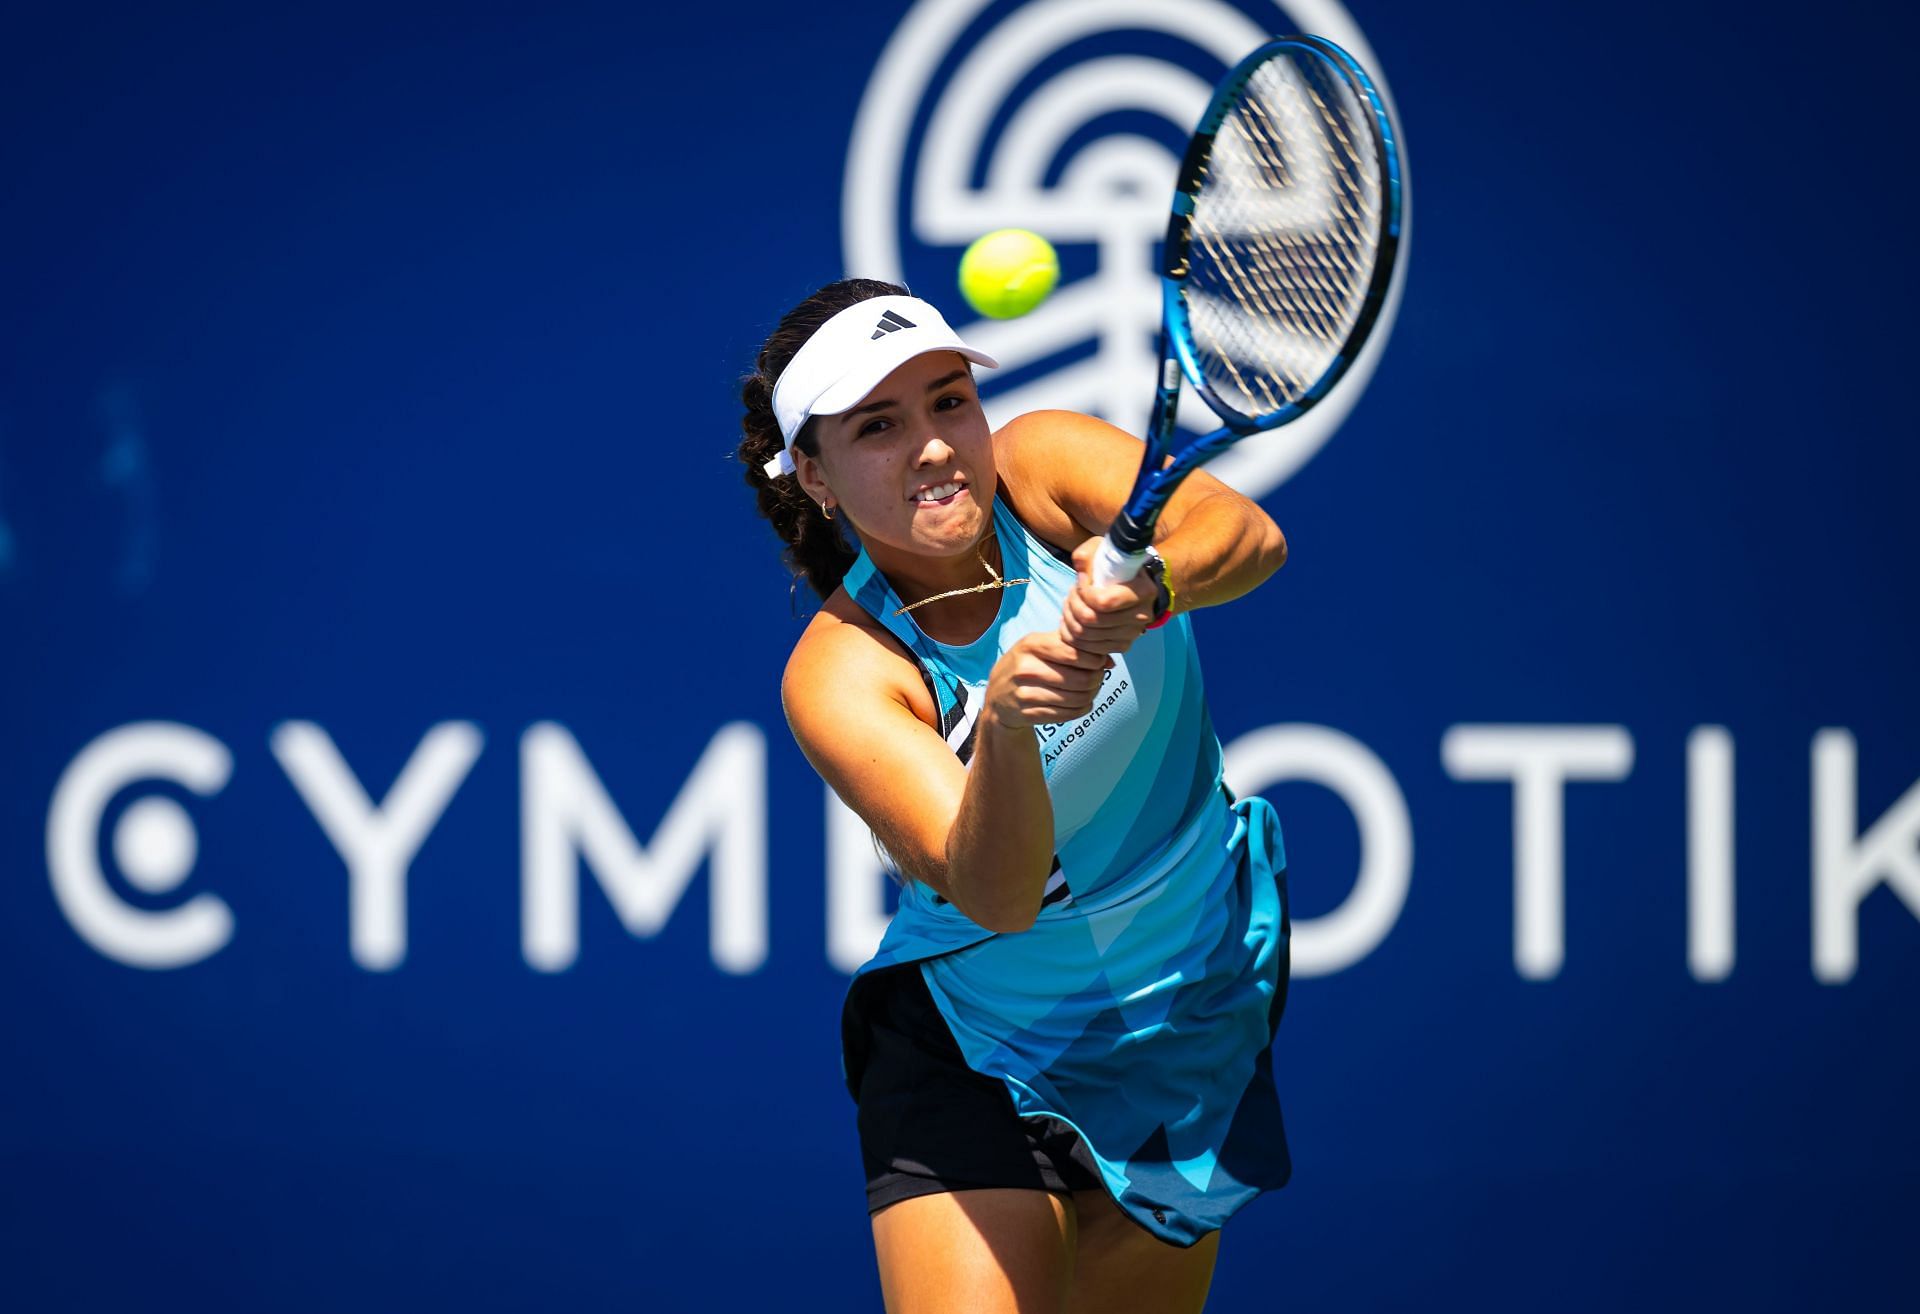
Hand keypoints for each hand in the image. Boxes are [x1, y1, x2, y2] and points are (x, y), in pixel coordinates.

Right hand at [986, 630, 1114, 728]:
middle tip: (1098, 679)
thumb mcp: (1041, 646)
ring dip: (1091, 696)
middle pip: (1081, 679)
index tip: (1098, 662)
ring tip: (1091, 691)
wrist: (997, 696)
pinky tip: (1081, 703)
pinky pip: (1068, 714)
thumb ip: (1073, 645)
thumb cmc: (1027, 664)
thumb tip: (1110, 661)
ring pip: (1077, 699)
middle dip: (1096, 680)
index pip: (1075, 653)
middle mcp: (1026, 669)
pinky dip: (1081, 709)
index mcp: (1031, 645)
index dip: (1095, 659)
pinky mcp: (1028, 714)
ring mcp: (1025, 694)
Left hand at [1057, 537, 1159, 654]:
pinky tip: (1072, 621)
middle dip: (1072, 606)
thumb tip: (1081, 569)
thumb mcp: (1102, 550)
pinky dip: (1074, 636)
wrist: (1133, 585)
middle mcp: (1142, 615)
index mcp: (1143, 591)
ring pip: (1086, 635)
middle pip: (1091, 621)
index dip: (1083, 593)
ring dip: (1069, 620)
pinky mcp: (1122, 646)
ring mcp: (1133, 634)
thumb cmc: (1116, 566)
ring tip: (1069, 606)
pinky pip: (1089, 648)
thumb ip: (1088, 555)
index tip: (1081, 581)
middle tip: (1071, 594)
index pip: (1103, 602)